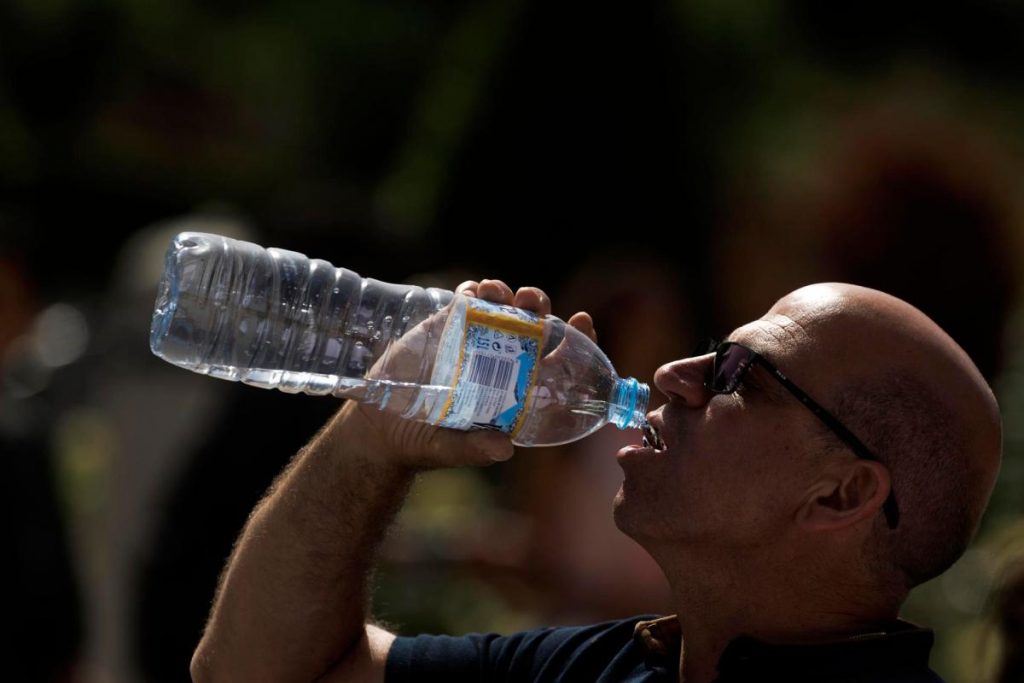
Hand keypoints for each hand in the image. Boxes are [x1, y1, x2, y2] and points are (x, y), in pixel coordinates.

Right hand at [338, 279, 596, 468]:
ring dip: (506, 294)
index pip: (559, 360)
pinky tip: (473, 292)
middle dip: (538, 306)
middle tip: (531, 302)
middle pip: (534, 326)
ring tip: (498, 293)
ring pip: (503, 307)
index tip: (583, 321)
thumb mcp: (452, 450)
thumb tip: (504, 450)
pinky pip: (467, 301)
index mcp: (517, 391)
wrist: (381, 429)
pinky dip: (473, 291)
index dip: (577, 339)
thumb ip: (476, 449)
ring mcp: (475, 341)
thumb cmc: (425, 444)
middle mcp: (503, 362)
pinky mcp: (446, 327)